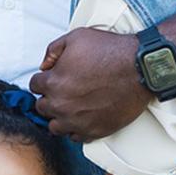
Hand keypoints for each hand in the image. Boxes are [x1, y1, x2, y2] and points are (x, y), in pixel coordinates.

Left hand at [29, 28, 149, 140]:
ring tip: (71, 107)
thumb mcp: (76, 37)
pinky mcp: (94, 131)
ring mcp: (77, 121)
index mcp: (54, 82)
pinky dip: (76, 128)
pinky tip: (83, 117)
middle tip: (63, 91)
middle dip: (49, 98)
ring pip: (55, 126)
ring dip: (59, 116)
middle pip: (42, 107)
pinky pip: (75, 137)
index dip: (44, 80)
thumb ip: (52, 50)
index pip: (34, 86)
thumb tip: (44, 65)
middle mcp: (61, 105)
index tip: (52, 78)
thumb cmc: (111, 51)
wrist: (140, 69)